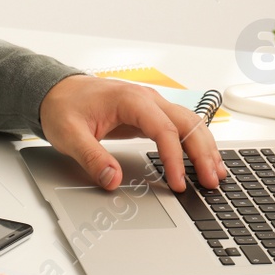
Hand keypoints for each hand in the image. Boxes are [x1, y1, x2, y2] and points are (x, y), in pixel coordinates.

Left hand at [38, 73, 227, 192]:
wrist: (57, 90)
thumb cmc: (64, 107)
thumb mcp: (69, 135)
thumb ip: (91, 158)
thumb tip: (112, 180)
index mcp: (130, 100)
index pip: (164, 129)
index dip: (174, 159)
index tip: (178, 184)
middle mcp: (147, 98)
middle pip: (187, 123)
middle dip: (202, 153)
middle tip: (210, 182)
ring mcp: (151, 104)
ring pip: (190, 122)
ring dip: (205, 146)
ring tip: (216, 174)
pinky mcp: (150, 114)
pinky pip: (181, 125)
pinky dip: (196, 141)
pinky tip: (204, 159)